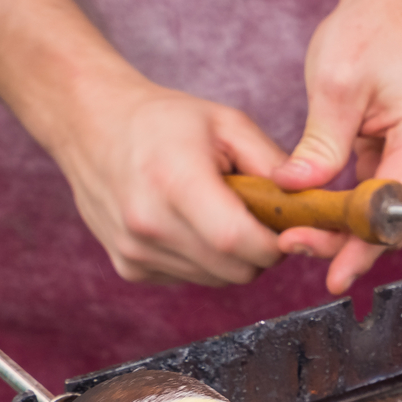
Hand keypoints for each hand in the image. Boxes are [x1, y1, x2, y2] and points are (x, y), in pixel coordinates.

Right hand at [52, 76, 289, 285]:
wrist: (91, 124)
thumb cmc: (162, 120)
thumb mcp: (228, 124)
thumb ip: (275, 166)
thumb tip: (309, 206)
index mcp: (175, 183)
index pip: (241, 243)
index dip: (275, 243)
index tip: (286, 227)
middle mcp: (148, 225)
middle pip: (235, 270)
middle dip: (260, 252)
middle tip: (256, 217)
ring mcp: (134, 251)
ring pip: (217, 280)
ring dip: (232, 257)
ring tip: (218, 213)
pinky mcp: (129, 268)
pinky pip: (191, 279)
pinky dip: (203, 261)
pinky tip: (190, 224)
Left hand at [270, 0, 401, 294]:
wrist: (393, 8)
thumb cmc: (370, 33)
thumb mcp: (335, 83)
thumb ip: (319, 143)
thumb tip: (293, 189)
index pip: (397, 207)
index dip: (362, 243)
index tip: (329, 266)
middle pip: (398, 223)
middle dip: (350, 246)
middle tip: (296, 247)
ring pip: (392, 218)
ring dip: (350, 233)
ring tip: (301, 237)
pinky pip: (386, 199)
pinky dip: (354, 212)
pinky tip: (319, 219)